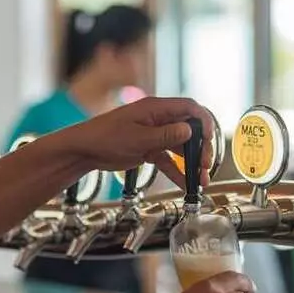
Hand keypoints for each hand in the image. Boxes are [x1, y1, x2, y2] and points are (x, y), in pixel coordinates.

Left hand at [62, 97, 214, 188]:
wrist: (83, 150)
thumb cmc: (105, 138)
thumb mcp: (137, 138)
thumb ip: (165, 136)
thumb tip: (189, 130)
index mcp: (156, 108)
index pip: (188, 107)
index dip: (203, 120)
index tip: (210, 137)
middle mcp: (158, 119)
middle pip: (189, 129)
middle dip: (200, 147)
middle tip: (205, 165)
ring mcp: (154, 134)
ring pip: (181, 147)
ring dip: (192, 162)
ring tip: (200, 180)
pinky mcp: (149, 149)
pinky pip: (168, 160)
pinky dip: (177, 171)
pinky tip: (186, 185)